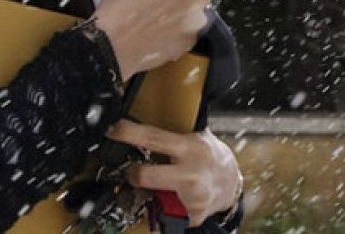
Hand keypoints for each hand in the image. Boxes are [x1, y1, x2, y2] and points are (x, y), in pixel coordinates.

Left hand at [106, 120, 241, 226]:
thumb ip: (171, 136)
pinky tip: (173, 198)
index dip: (128, 133)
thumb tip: (141, 128)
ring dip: (150, 193)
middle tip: (132, 171)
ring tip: (163, 186)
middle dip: (132, 174)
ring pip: (152, 197)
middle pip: (145, 175)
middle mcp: (190, 173)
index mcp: (190, 148)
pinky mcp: (192, 216)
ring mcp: (191, 197)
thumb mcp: (197, 137)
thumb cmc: (212, 157)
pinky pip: (165, 213)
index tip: (112, 130)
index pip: (152, 137)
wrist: (232, 183)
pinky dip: (164, 206)